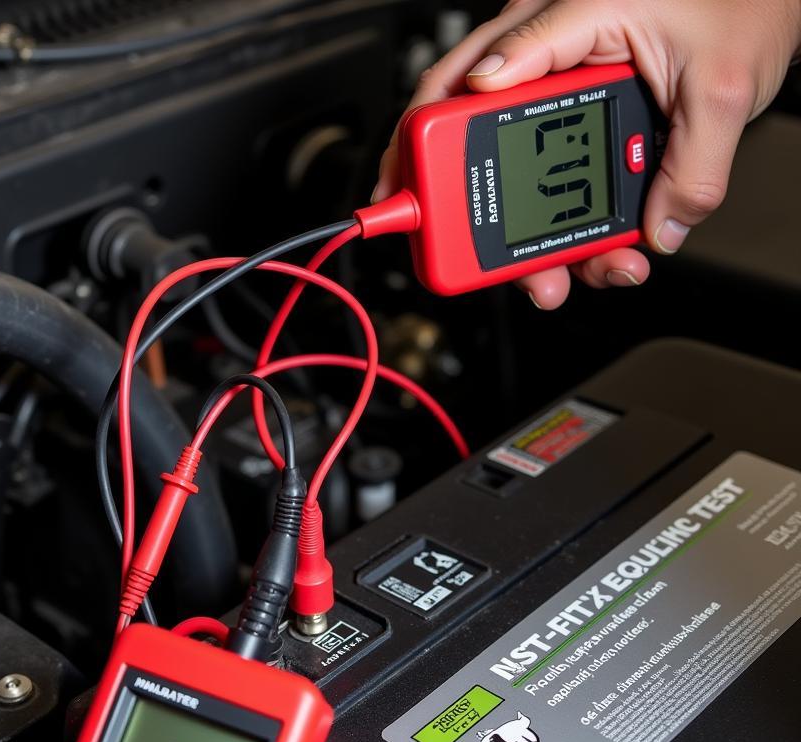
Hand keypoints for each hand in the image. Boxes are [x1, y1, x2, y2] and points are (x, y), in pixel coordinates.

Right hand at [374, 0, 800, 307]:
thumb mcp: (719, 84)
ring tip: (553, 277)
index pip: (470, 76)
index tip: (412, 189)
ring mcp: (553, 93)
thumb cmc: (737, 1)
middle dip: (463, 210)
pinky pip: (550, 186)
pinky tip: (591, 254)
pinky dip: (564, 231)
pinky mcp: (571, 126)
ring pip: (509, 174)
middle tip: (460, 256)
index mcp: (565, 23)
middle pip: (469, 137)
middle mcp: (546, 56)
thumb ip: (692, 164)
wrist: (767, 0)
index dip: (425, 138)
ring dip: (526, 239)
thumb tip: (657, 230)